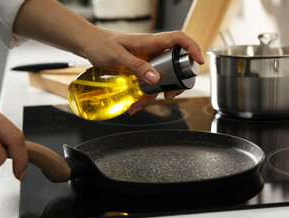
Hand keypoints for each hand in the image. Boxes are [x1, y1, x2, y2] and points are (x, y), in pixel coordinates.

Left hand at [80, 29, 204, 113]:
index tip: (199, 61)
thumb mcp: (118, 56)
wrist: (89, 45)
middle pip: (175, 65)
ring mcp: (147, 61)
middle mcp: (152, 52)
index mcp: (151, 42)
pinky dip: (143, 95)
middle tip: (169, 95)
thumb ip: (137, 66)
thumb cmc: (101, 44)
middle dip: (175, 83)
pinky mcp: (140, 69)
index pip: (179, 40)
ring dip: (154, 94)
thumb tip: (156, 78)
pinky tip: (134, 104)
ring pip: (161, 79)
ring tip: (139, 106)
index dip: (192, 48)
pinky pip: (148, 83)